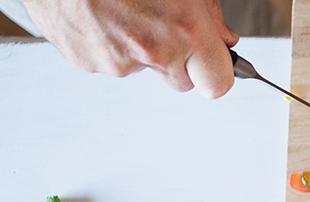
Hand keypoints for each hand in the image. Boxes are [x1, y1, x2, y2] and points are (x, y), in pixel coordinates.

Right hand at [22, 0, 239, 97]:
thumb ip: (207, 13)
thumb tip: (224, 38)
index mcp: (182, 30)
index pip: (217, 84)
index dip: (216, 72)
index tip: (212, 62)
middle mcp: (150, 52)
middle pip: (180, 82)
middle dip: (178, 60)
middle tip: (164, 24)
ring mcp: (114, 60)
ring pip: (141, 68)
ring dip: (139, 48)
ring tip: (124, 8)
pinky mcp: (84, 61)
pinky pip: (108, 60)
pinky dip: (109, 42)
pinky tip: (103, 14)